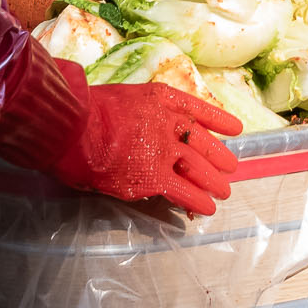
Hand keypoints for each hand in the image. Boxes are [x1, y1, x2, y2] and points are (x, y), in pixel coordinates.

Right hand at [58, 80, 241, 216]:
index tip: (235, 128)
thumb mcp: (120, 99)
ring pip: (198, 167)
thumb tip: (142, 131)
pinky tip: (206, 208)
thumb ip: (140, 114)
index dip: (219, 119)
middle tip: (231, 166)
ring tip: (224, 191)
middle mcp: (167, 122)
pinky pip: (183, 191)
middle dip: (219, 156)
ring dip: (214, 181)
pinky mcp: (153, 177)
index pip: (197, 108)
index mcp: (159, 98)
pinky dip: (197, 201)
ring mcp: (163, 150)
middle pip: (202, 141)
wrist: (72, 126)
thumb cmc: (85, 111)